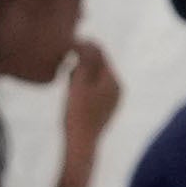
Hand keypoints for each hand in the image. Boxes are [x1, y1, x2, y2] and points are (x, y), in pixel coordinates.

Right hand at [53, 40, 125, 180]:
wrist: (80, 144)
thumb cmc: (77, 112)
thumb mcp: (78, 83)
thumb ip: (85, 61)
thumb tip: (90, 42)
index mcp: (114, 80)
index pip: (100, 54)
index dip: (83, 48)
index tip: (68, 48)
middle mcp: (118, 89)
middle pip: (99, 66)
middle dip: (83, 64)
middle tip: (67, 68)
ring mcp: (114, 100)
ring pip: (96, 79)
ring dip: (83, 76)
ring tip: (69, 84)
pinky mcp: (107, 109)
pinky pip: (96, 91)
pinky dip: (85, 88)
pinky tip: (74, 97)